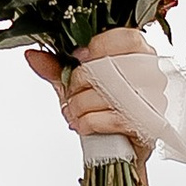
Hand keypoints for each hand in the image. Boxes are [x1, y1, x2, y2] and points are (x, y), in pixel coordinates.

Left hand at [24, 26, 163, 142]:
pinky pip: (108, 118)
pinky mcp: (145, 125)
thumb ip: (56, 67)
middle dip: (78, 81)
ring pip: (104, 93)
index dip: (97, 46)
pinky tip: (84, 124)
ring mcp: (151, 100)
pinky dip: (87, 122)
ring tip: (76, 111)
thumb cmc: (101, 110)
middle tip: (71, 92)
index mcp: (140, 54)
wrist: (116, 148)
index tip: (78, 59)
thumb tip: (33, 56)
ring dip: (78, 105)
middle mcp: (151, 75)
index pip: (126, 37)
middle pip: (109, 65)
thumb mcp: (76, 84)